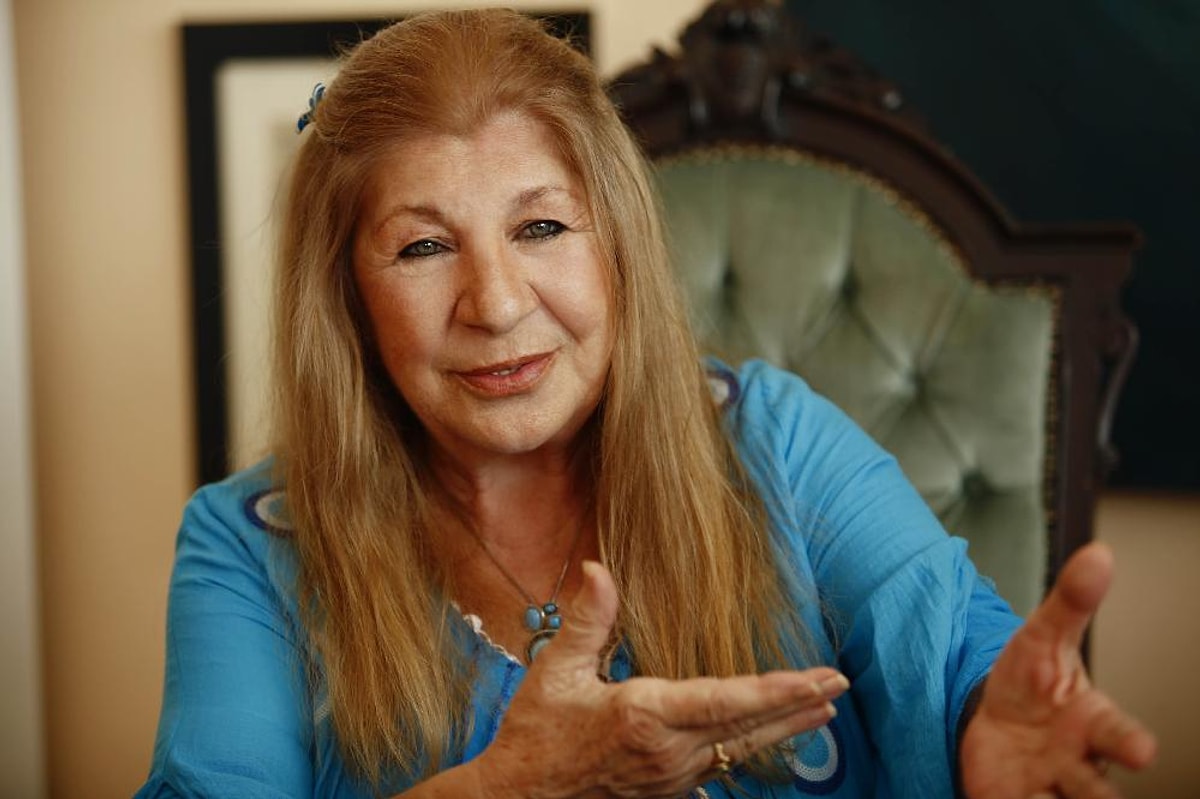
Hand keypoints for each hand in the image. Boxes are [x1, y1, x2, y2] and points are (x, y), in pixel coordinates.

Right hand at [476, 561, 847, 798]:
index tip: (815, 680)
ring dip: (785, 728)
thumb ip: (588, 620)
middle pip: (747, 727)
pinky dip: (754, 747)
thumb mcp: (556, 671)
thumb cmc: (536, 735)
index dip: (776, 691)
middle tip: (839, 685)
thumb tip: (597, 567)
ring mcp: (672, 775)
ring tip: (824, 709)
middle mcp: (668, 750)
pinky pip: (722, 764)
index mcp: (644, 715)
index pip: (725, 702)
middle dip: (797, 705)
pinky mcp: (668, 788)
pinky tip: (772, 737)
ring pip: (741, 750)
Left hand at [960, 542, 1156, 798]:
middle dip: (1099, 796)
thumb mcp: (1041, 638)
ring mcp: (1049, 789)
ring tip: (1044, 797)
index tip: (1142, 752)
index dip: (1131, 744)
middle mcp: (1078, 763)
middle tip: (1098, 798)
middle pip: (1100, 792)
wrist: (990, 719)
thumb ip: (1070, 603)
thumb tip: (1099, 555)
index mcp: (1090, 722)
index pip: (1120, 735)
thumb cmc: (1029, 683)